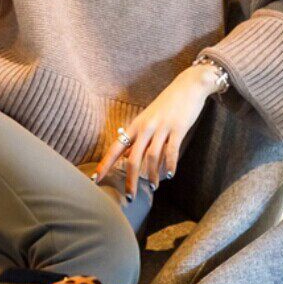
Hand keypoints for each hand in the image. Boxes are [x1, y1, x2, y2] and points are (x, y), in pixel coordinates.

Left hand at [95, 64, 220, 198]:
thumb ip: (136, 138)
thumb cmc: (167, 105)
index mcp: (135, 126)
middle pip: (133, 158)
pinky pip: (172, 151)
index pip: (115, 148)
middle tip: (129, 197)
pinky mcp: (178, 128)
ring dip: (152, 176)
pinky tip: (170, 175)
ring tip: (153, 188)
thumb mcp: (147, 120)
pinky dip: (170, 165)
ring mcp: (161, 127)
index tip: (95, 179)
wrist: (188, 86)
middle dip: (130, 180)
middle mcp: (145, 127)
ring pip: (152, 157)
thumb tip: (124, 156)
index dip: (105, 164)